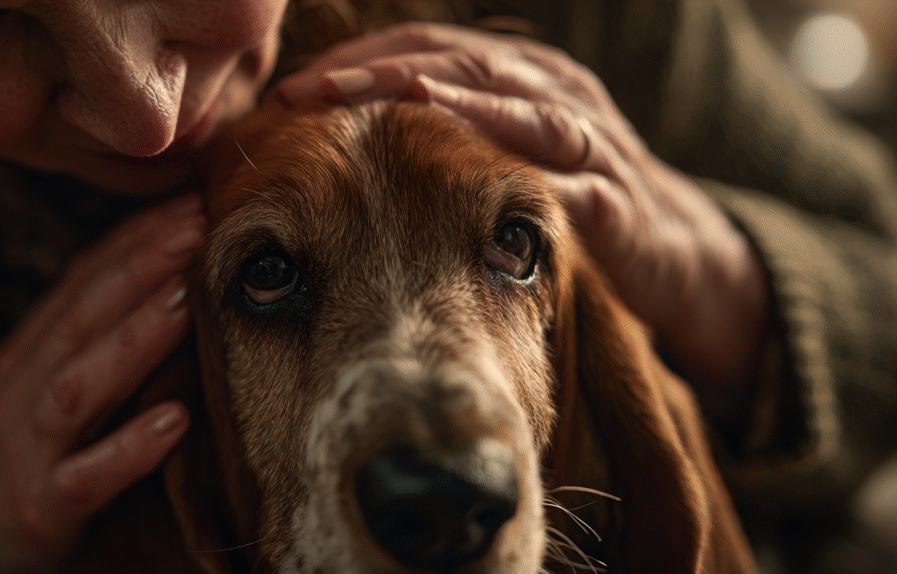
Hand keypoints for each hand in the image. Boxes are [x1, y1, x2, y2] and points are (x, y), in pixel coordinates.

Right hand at [0, 194, 205, 572]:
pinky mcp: (43, 508)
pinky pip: (88, 476)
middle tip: (199, 226)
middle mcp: (29, 388)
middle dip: (141, 268)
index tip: (192, 199)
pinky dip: (130, 448)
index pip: (86, 280)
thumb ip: (109, 331)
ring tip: (188, 300)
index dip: (137, 238)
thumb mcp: (61, 376)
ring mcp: (32, 447)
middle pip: (84, 317)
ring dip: (135, 340)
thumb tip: (186, 274)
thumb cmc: (39, 446)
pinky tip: (177, 421)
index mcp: (39, 349)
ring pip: (81, 386)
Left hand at [276, 23, 769, 421]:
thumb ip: (452, 142)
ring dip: (444, 100)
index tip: (294, 86)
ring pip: (513, 103)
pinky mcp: (615, 201)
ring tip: (378, 102)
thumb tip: (353, 153)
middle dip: (381, 72)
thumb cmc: (577, 205)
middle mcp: (556, 95)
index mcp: (523, 80)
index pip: (430, 50)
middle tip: (309, 90)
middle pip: (461, 63)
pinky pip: (561, 176)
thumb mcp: (510, 160)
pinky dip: (513, 165)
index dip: (361, 61)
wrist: (680, 259)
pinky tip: (467, 167)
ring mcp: (590, 143)